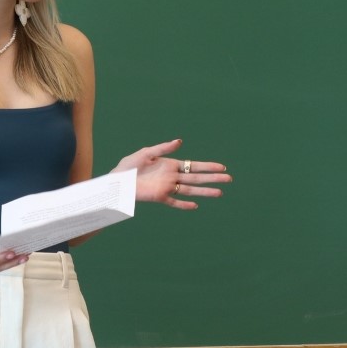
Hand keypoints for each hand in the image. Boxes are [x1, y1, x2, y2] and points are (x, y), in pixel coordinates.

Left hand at [113, 139, 231, 209]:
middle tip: (229, 179)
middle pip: (196, 178)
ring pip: (190, 190)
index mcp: (171, 164)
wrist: (117, 180)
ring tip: (219, 193)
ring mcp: (167, 187)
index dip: (208, 166)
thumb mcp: (147, 152)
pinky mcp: (159, 197)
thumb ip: (163, 148)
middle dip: (213, 178)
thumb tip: (180, 141)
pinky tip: (195, 206)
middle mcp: (172, 177)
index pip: (194, 165)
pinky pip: (174, 202)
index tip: (222, 167)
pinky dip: (184, 204)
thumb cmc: (130, 165)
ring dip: (204, 191)